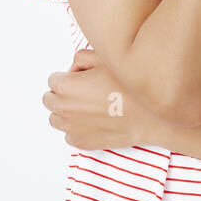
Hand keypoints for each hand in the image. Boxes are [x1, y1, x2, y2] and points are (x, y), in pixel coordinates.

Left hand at [43, 47, 168, 150]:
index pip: (53, 79)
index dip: (70, 76)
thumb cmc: (131, 87)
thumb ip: (83, 57)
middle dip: (63, 94)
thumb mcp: (106, 59)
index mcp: (66, 86)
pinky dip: (78, 128)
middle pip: (50, 100)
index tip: (83, 77)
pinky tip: (96, 120)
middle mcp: (64, 109)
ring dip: (67, 112)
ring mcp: (72, 128)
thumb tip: (75, 67)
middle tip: (85, 91)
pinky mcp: (82, 143)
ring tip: (89, 106)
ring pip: (56, 119)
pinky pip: (69, 134)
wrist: (150, 115)